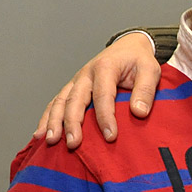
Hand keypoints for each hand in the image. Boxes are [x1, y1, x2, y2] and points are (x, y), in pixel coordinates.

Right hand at [33, 32, 161, 147]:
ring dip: (54, 122)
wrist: (127, 48)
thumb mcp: (150, 70)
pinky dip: (47, 118)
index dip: (105, 117)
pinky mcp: (72, 88)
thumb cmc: (138, 61)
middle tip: (73, 144)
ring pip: (60, 101)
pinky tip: (40, 134)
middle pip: (74, 100)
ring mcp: (76, 81)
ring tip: (50, 141)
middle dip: (72, 123)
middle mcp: (86, 74)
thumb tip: (138, 112)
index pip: (103, 95)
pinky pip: (56, 103)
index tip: (111, 137)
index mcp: (105, 68)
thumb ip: (145, 90)